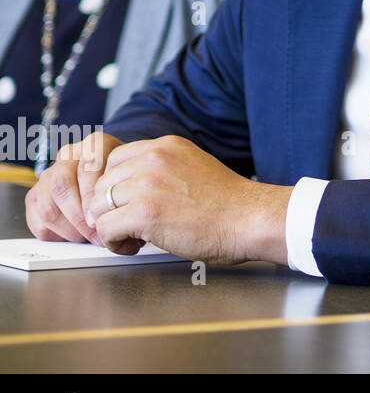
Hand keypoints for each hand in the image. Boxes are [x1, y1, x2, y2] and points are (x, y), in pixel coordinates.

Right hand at [25, 131, 123, 246]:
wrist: (115, 178)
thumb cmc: (129, 180)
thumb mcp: (136, 175)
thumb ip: (132, 187)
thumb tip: (127, 220)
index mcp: (95, 144)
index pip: (87, 165)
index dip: (95, 195)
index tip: (109, 214)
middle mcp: (68, 155)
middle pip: (62, 186)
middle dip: (80, 216)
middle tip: (99, 233)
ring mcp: (49, 175)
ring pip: (48, 207)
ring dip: (71, 229)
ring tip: (91, 238)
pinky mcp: (35, 197)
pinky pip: (38, 221)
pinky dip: (59, 235)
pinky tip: (79, 236)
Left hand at [84, 135, 291, 264]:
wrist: (250, 219)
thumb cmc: (227, 203)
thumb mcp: (192, 167)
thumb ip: (162, 169)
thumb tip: (131, 187)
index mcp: (165, 146)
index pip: (114, 160)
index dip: (114, 186)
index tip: (126, 204)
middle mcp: (153, 158)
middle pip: (101, 183)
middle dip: (109, 208)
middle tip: (130, 225)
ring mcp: (147, 184)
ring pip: (97, 206)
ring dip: (109, 226)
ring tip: (132, 237)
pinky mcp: (144, 212)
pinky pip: (105, 229)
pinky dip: (114, 242)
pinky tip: (134, 246)